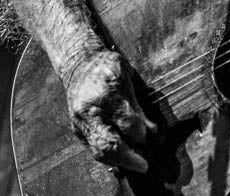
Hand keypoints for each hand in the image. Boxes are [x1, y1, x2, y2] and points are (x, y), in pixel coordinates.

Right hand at [64, 49, 157, 172]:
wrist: (78, 64)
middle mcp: (90, 111)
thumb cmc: (107, 67)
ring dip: (119, 161)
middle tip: (144, 164)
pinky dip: (108, 157)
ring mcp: (81, 122)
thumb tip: (151, 130)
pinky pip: (93, 149)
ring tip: (135, 163)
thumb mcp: (126, 77)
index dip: (140, 132)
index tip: (150, 135)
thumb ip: (137, 105)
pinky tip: (121, 159)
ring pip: (99, 150)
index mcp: (106, 93)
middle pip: (108, 142)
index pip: (126, 121)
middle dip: (128, 156)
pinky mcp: (77, 130)